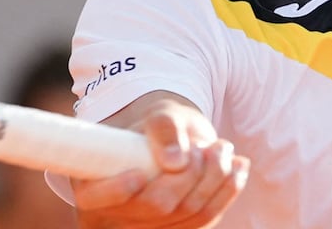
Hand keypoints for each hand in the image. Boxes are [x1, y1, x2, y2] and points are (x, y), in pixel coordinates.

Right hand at [71, 92, 248, 227]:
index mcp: (92, 183)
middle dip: (186, 179)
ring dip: (213, 183)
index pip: (95, 198)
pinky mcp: (177, 228)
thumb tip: (175, 160)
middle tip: (206, 148)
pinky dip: (226, 193)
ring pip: (185, 216)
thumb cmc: (153, 124)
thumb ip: (163, 129)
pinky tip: (238, 168)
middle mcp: (116, 212)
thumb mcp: (155, 114)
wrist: (167, 138)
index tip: (136, 174)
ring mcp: (148, 225)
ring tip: (225, 150)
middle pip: (153, 207)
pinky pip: (205, 220)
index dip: (115, 191)